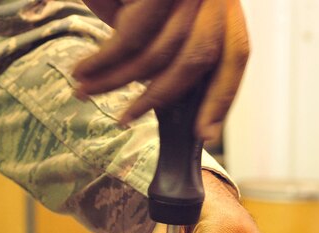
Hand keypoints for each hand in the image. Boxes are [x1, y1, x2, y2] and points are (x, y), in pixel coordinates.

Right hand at [74, 0, 248, 141]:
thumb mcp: (154, 6)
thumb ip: (164, 39)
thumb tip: (155, 89)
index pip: (235, 53)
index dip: (221, 98)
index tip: (204, 135)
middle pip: (198, 60)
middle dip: (160, 97)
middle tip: (125, 119)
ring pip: (160, 52)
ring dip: (118, 80)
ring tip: (85, 91)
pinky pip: (131, 34)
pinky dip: (105, 60)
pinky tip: (83, 71)